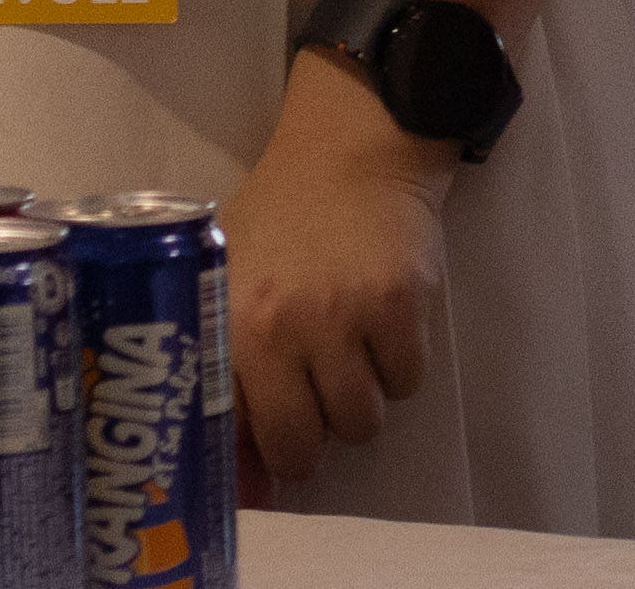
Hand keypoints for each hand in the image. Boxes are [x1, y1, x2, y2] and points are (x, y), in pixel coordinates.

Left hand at [219, 50, 456, 491]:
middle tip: (315, 403)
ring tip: (350, 355)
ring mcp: (344, 316)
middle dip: (312, 437)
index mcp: (226, 326)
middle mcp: (281, 328)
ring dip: (358, 402)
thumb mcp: (231, 289)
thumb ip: (229, 377)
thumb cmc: (279, 223)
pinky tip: (384, 327)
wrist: (351, 150)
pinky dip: (399, 368)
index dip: (254, 461)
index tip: (268, 464)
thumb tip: (251, 484)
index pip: (235, 437)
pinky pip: (408, 383)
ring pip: (362, 422)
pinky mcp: (402, 304)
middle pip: (303, 445)